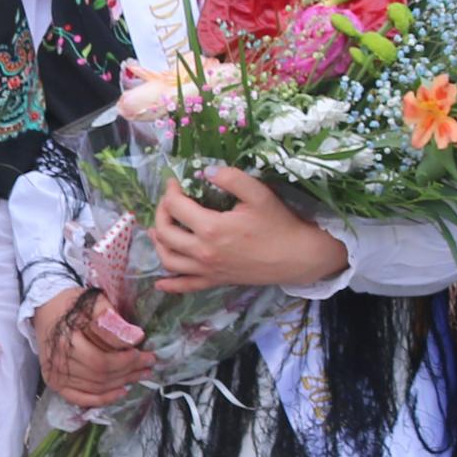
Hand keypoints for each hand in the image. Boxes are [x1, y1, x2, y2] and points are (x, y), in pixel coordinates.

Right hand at [30, 285, 156, 409]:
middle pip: (100, 376)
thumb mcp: (92, 303)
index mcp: (65, 342)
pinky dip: (102, 399)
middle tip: (148, 364)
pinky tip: (121, 392)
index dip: (125, 361)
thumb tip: (136, 337)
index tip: (143, 353)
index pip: (101, 361)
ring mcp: (55, 376)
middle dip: (128, 372)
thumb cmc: (71, 305)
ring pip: (95, 387)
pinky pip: (81, 398)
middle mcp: (58, 363)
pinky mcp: (55, 383)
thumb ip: (111, 320)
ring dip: (121, 384)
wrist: (46, 309)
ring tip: (140, 375)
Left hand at [153, 166, 346, 293]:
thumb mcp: (259, 194)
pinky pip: (186, 286)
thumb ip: (231, 178)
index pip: (176, 207)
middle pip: (165, 233)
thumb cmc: (279, 224)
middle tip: (168, 201)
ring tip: (159, 229)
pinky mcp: (216, 281)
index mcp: (211, 228)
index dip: (170, 191)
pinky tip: (160, 284)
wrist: (297, 257)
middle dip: (161, 213)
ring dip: (159, 244)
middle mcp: (204, 252)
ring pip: (169, 260)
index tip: (174, 182)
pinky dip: (170, 285)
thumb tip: (205, 171)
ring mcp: (208, 270)